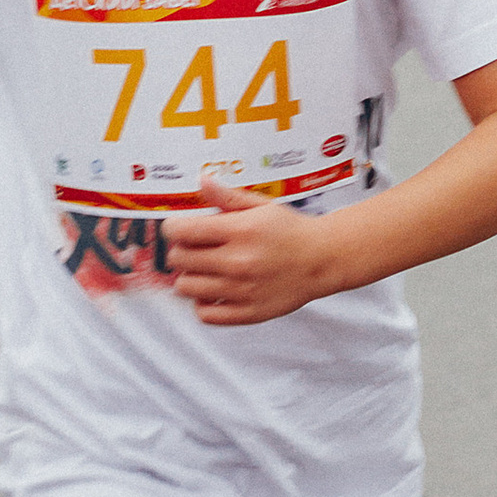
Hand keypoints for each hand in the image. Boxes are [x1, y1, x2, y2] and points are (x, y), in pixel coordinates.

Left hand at [162, 184, 340, 323]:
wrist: (323, 259)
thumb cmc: (291, 231)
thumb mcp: (261, 206)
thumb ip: (227, 197)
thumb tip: (202, 182)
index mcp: (240, 231)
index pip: (181, 231)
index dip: (173, 227)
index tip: (180, 228)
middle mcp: (238, 262)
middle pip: (179, 259)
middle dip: (181, 250)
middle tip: (195, 248)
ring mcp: (242, 290)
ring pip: (186, 287)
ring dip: (190, 277)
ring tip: (205, 269)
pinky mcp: (248, 312)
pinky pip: (205, 314)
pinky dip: (203, 303)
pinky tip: (214, 290)